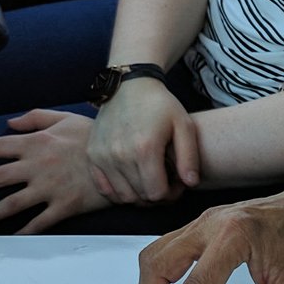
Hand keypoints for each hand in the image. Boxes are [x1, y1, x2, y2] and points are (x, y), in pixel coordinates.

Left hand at [0, 108, 112, 233]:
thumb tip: (8, 122)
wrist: (125, 158)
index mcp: (35, 142)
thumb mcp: (65, 117)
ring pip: (12, 204)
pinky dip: (23, 232)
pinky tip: (8, 239)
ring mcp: (49, 188)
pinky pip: (39, 223)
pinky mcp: (64, 207)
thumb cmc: (94, 135)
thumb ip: (35, 117)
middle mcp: (37, 166)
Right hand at [89, 77, 199, 203]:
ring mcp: (102, 156)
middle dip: (158, 195)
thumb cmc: (160, 105)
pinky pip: (105, 189)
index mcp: (144, 149)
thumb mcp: (184, 125)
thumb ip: (189, 157)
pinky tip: (132, 179)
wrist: (129, 85)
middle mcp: (119, 155)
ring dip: (139, 195)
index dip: (171, 193)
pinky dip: (119, 191)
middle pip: (141, 198)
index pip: (157, 194)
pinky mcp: (92, 155)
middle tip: (166, 180)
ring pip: (123, 197)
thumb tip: (190, 184)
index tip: (177, 181)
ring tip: (150, 179)